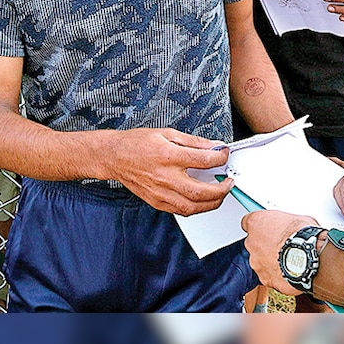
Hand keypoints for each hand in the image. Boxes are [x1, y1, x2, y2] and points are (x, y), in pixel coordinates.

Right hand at [110, 128, 232, 215]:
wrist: (114, 157)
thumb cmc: (137, 143)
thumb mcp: (167, 133)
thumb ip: (193, 142)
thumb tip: (213, 146)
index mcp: (168, 155)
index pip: (203, 160)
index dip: (220, 157)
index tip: (225, 155)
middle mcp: (165, 177)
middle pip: (200, 191)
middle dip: (221, 189)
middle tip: (228, 182)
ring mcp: (160, 192)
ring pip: (192, 207)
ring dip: (211, 203)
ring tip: (219, 194)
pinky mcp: (156, 202)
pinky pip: (180, 211)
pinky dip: (196, 208)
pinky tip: (202, 201)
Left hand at [242, 210, 318, 295]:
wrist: (308, 257)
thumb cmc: (303, 235)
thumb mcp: (296, 217)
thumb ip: (284, 222)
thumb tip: (291, 225)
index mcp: (256, 223)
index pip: (248, 222)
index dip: (259, 226)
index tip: (266, 228)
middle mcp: (252, 243)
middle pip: (254, 243)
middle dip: (266, 245)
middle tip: (282, 244)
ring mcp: (257, 263)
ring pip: (260, 262)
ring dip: (271, 261)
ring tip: (288, 259)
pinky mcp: (266, 279)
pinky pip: (270, 276)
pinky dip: (278, 274)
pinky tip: (291, 270)